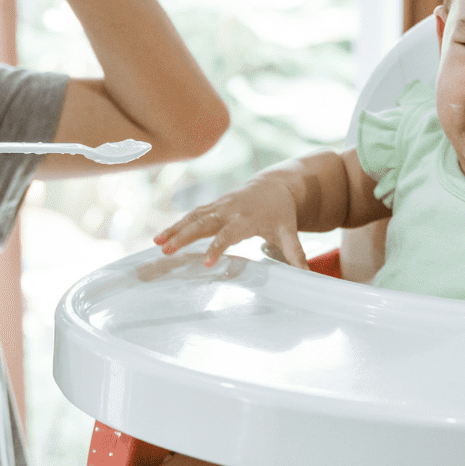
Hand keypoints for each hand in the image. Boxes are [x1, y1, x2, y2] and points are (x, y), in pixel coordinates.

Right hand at [153, 177, 307, 268]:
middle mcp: (229, 210)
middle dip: (184, 236)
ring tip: (157, 245)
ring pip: (192, 217)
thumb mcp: (289, 233)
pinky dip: (175, 225)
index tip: (208, 263)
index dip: (218, 247)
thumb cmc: (281, 214)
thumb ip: (296, 255)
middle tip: (166, 251)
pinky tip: (161, 238)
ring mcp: (218, 206)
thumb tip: (307, 277)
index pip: (229, 234)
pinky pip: (191, 215)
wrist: (275, 187)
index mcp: (247, 219)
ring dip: (174, 230)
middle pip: (203, 223)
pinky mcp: (212, 206)